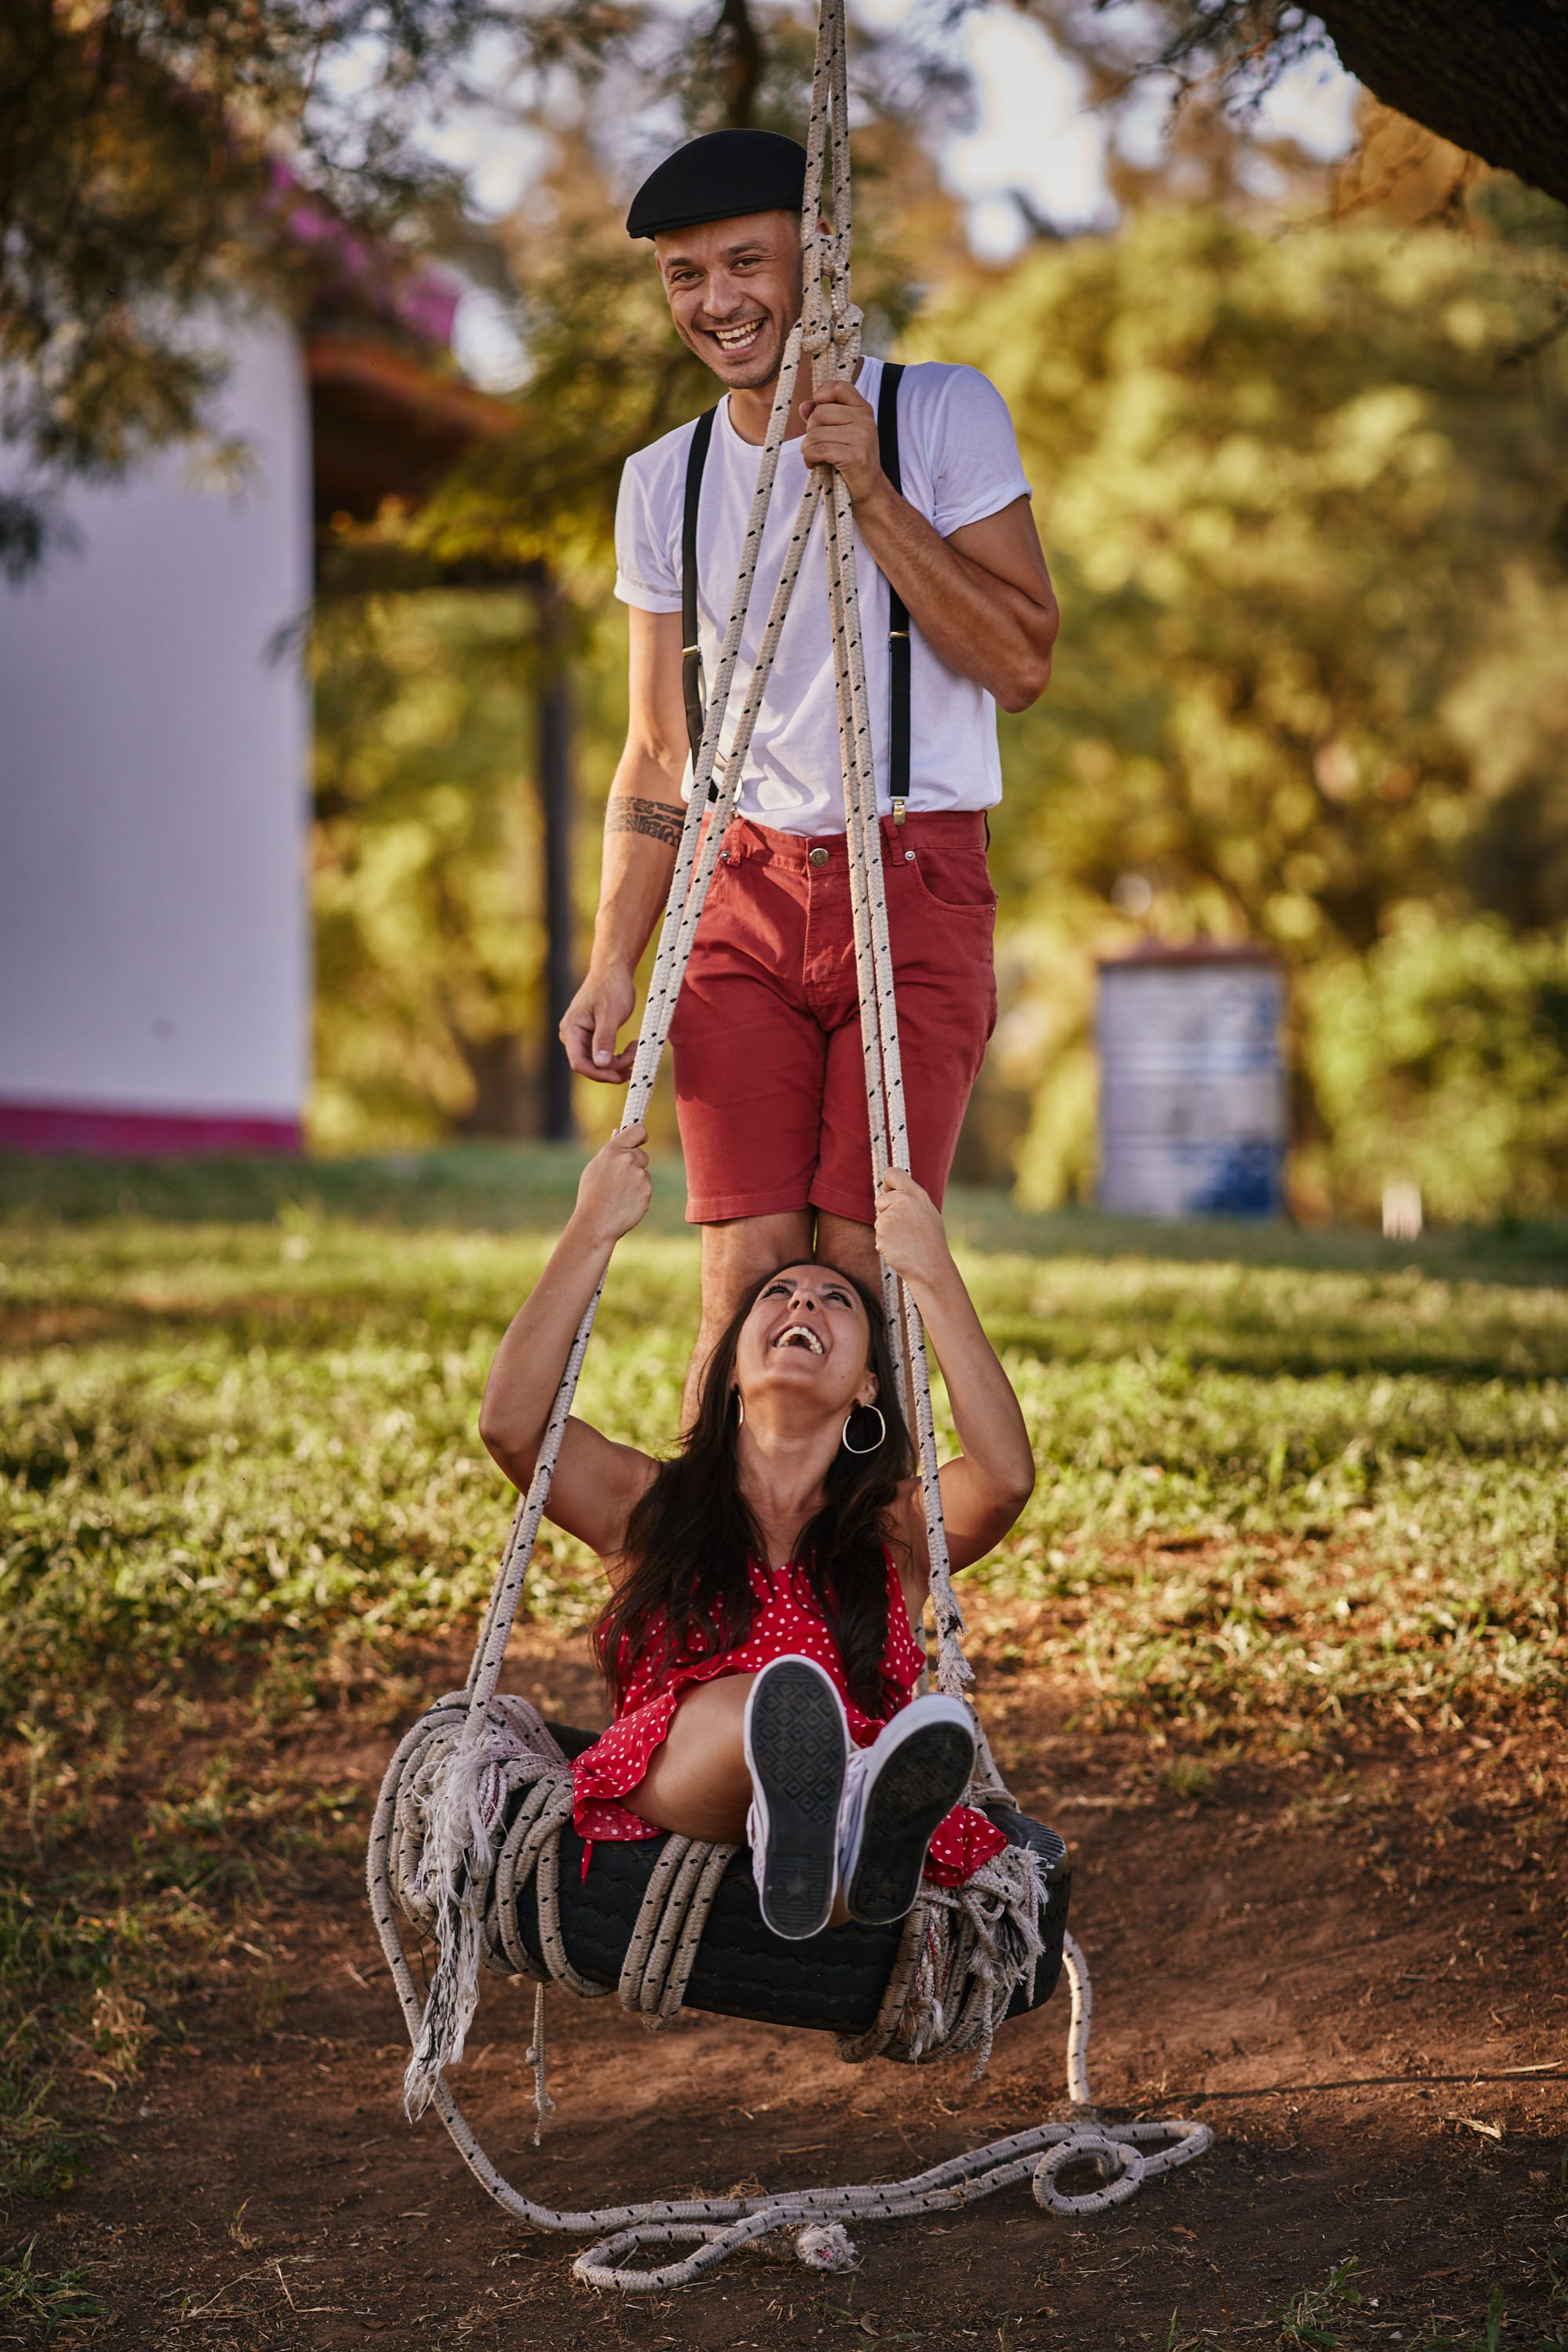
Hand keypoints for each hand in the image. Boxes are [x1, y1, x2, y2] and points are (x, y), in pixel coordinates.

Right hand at [561, 962, 636, 1082]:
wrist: (613, 970)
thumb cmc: (611, 987)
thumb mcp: (610, 1013)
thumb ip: (604, 1039)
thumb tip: (600, 1064)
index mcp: (571, 1030)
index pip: (579, 1063)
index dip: (599, 1074)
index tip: (621, 1075)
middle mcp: (571, 1036)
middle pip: (589, 1066)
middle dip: (613, 1067)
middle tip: (636, 1055)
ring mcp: (580, 1037)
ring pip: (597, 1063)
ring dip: (618, 1063)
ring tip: (637, 1049)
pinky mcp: (591, 1037)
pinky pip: (602, 1055)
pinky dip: (618, 1057)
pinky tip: (632, 1049)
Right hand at [573, 1126, 651, 1244]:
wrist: (596, 1223)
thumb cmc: (591, 1195)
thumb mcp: (595, 1168)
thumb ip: (611, 1150)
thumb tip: (618, 1132)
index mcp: (613, 1150)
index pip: (638, 1130)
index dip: (640, 1136)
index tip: (639, 1141)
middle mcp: (629, 1159)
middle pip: (642, 1155)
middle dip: (636, 1164)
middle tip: (619, 1180)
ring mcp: (640, 1175)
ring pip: (644, 1173)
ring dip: (636, 1182)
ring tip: (618, 1195)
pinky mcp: (647, 1190)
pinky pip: (646, 1188)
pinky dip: (639, 1195)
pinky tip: (625, 1203)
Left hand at [799, 381, 887, 509]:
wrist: (868, 491)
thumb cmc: (850, 460)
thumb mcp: (839, 433)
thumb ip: (821, 416)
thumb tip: (804, 405)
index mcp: (863, 409)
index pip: (838, 387)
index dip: (821, 396)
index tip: (818, 412)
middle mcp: (865, 420)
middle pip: (819, 413)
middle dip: (810, 430)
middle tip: (815, 444)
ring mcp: (862, 437)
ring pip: (816, 434)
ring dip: (807, 448)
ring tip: (814, 457)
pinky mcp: (855, 456)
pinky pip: (819, 450)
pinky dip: (810, 459)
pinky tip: (814, 465)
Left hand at [873, 1168, 953, 1289]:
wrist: (931, 1267)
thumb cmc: (931, 1244)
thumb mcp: (928, 1214)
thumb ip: (911, 1201)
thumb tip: (894, 1192)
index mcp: (917, 1194)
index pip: (892, 1173)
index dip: (887, 1184)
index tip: (889, 1193)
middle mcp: (904, 1200)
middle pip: (880, 1200)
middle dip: (886, 1214)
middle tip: (904, 1230)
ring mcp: (892, 1214)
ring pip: (879, 1220)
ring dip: (886, 1231)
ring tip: (905, 1241)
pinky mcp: (882, 1229)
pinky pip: (877, 1235)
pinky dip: (885, 1243)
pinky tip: (899, 1249)